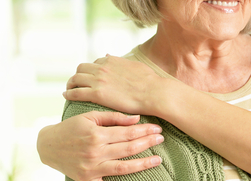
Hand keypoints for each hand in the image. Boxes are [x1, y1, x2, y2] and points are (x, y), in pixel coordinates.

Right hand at [37, 111, 163, 180]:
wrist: (48, 146)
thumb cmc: (71, 127)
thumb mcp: (90, 116)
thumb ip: (114, 117)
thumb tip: (136, 118)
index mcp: (96, 135)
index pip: (128, 133)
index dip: (145, 130)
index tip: (157, 128)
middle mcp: (95, 152)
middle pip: (129, 149)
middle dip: (148, 143)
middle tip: (161, 139)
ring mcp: (92, 168)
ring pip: (123, 167)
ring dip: (143, 163)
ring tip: (157, 159)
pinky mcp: (88, 179)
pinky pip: (109, 179)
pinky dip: (124, 178)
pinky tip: (138, 173)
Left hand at [64, 55, 161, 115]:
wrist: (153, 92)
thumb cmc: (149, 81)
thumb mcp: (135, 65)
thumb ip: (119, 61)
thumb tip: (108, 55)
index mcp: (112, 61)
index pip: (95, 62)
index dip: (91, 70)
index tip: (91, 77)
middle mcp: (102, 68)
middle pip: (81, 68)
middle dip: (78, 75)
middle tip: (77, 83)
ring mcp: (98, 80)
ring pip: (75, 79)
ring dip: (70, 84)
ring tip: (69, 89)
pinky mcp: (96, 94)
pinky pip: (75, 93)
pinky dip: (68, 94)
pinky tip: (66, 96)